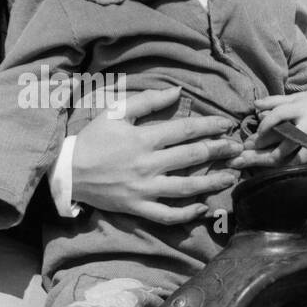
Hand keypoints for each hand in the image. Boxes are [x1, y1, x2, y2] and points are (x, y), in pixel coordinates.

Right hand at [71, 86, 244, 225]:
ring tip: (231, 177)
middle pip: (192, 157)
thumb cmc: (93, 140)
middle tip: (238, 149)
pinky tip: (202, 208)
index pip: (185, 130)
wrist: (68, 172)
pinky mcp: (138, 207)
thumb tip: (177, 92)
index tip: (227, 125)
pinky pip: (167, 215)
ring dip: (212, 182)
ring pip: (186, 188)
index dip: (209, 126)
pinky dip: (186, 214)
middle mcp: (147, 164)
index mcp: (143, 138)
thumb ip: (147, 101)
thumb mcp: (115, 112)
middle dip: (219, 151)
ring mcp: (144, 189)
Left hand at [230, 88, 306, 168]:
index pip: (279, 115)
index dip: (265, 125)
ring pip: (304, 154)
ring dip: (289, 162)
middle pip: (290, 139)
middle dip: (273, 150)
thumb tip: (255, 105)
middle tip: (257, 157)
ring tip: (275, 166)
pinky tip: (298, 172)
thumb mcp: (294, 99)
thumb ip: (274, 102)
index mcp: (300, 107)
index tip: (256, 135)